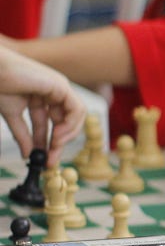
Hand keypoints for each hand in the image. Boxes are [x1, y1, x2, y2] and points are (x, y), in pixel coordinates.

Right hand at [0, 46, 85, 164]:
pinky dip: (71, 124)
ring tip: (54, 146)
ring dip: (67, 135)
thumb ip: (22, 134)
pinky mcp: (61, 85)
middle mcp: (55, 93)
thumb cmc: (0, 86)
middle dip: (59, 143)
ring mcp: (60, 88)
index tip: (45, 159)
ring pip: (76, 116)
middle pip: (66, 122)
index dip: (50, 142)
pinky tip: (57, 134)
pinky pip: (76, 109)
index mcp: (43, 98)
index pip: (54, 124)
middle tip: (51, 160)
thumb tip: (27, 155)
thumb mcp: (13, 115)